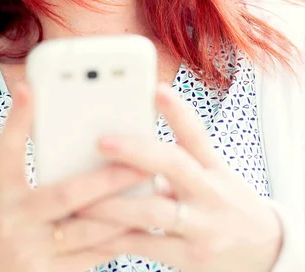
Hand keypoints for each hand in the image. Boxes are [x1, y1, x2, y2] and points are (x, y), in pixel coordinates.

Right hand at [0, 83, 146, 271]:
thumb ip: (19, 151)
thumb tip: (36, 102)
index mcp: (1, 194)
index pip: (10, 150)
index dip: (20, 120)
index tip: (31, 91)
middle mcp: (16, 223)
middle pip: (68, 195)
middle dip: (111, 178)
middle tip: (144, 161)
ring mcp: (33, 255)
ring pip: (88, 231)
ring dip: (125, 212)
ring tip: (156, 195)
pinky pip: (92, 259)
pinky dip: (117, 241)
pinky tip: (140, 225)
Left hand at [78, 84, 282, 271]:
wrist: (263, 251)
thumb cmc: (223, 201)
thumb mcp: (213, 173)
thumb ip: (180, 156)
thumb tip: (132, 136)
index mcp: (213, 167)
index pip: (196, 133)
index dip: (177, 110)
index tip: (157, 88)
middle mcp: (210, 192)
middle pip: (175, 165)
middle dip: (136, 152)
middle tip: (101, 141)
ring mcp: (201, 227)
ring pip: (153, 211)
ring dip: (112, 203)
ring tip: (79, 197)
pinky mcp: (190, 258)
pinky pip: (145, 246)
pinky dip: (115, 238)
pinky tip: (90, 233)